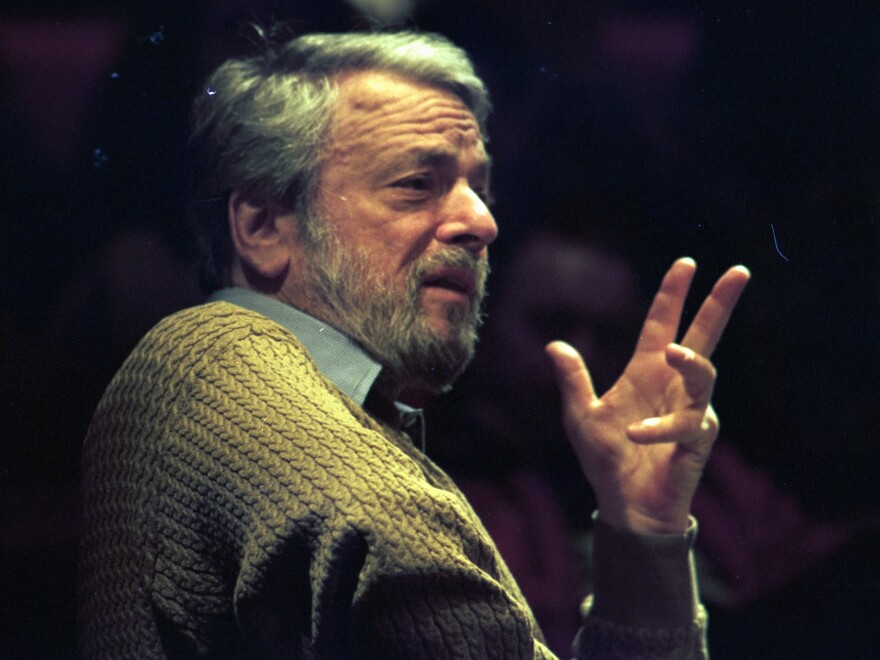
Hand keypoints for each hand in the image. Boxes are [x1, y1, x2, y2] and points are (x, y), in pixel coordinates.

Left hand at [545, 258, 749, 533]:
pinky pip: (686, 427)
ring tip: (675, 352)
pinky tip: (636, 434)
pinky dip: (660, 428)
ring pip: (704, 377)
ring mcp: (689, 411)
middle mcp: (673, 386)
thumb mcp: (580, 416)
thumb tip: (554, 344)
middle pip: (704, 337)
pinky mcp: (695, 442)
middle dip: (719, 305)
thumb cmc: (606, 459)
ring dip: (691, 363)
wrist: (623, 505)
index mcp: (646, 372)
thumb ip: (573, 380)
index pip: (662, 324)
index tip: (686, 263)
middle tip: (738, 271)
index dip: (673, 294)